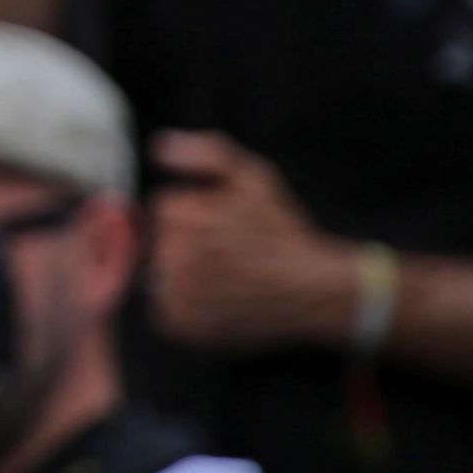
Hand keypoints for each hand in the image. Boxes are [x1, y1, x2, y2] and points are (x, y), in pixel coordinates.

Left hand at [146, 131, 355, 349]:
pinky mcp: (183, 325)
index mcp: (180, 215)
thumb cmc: (283, 232)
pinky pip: (165, 312)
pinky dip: (185, 309)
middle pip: (157, 243)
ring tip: (224, 279)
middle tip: (226, 256)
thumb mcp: (253, 177)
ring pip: (158, 276)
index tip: (223, 225)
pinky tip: (218, 302)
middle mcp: (172, 254)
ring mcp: (176, 293)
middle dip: (185, 244)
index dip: (193, 214)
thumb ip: (204, 153)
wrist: (315, 290)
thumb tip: (159, 147)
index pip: (161, 209)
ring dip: (181, 277)